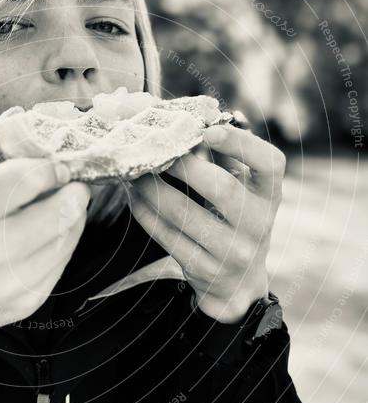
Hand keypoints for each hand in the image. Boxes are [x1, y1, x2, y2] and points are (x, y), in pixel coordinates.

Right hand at [0, 123, 89, 339]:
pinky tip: (46, 236)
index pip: (31, 176)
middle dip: (74, 188)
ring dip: (72, 215)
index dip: (52, 165)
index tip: (56, 162)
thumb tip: (18, 117)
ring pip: (69, 234)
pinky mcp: (26, 302)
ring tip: (59, 206)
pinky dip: (62, 243)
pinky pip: (62, 262)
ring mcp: (10, 281)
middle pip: (62, 206)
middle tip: (70, 181)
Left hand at [127, 124, 285, 322]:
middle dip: (183, 166)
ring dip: (152, 189)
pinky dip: (146, 214)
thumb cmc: (237, 221)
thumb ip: (225, 158)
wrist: (239, 284)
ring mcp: (231, 251)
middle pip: (220, 188)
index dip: (241, 144)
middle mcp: (256, 224)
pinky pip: (168, 237)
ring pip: (184, 214)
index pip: (269, 164)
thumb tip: (191, 119)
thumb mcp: (245, 192)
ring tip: (133, 171)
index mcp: (270, 195)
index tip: (208, 131)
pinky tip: (135, 197)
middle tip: (154, 149)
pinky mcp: (203, 269)